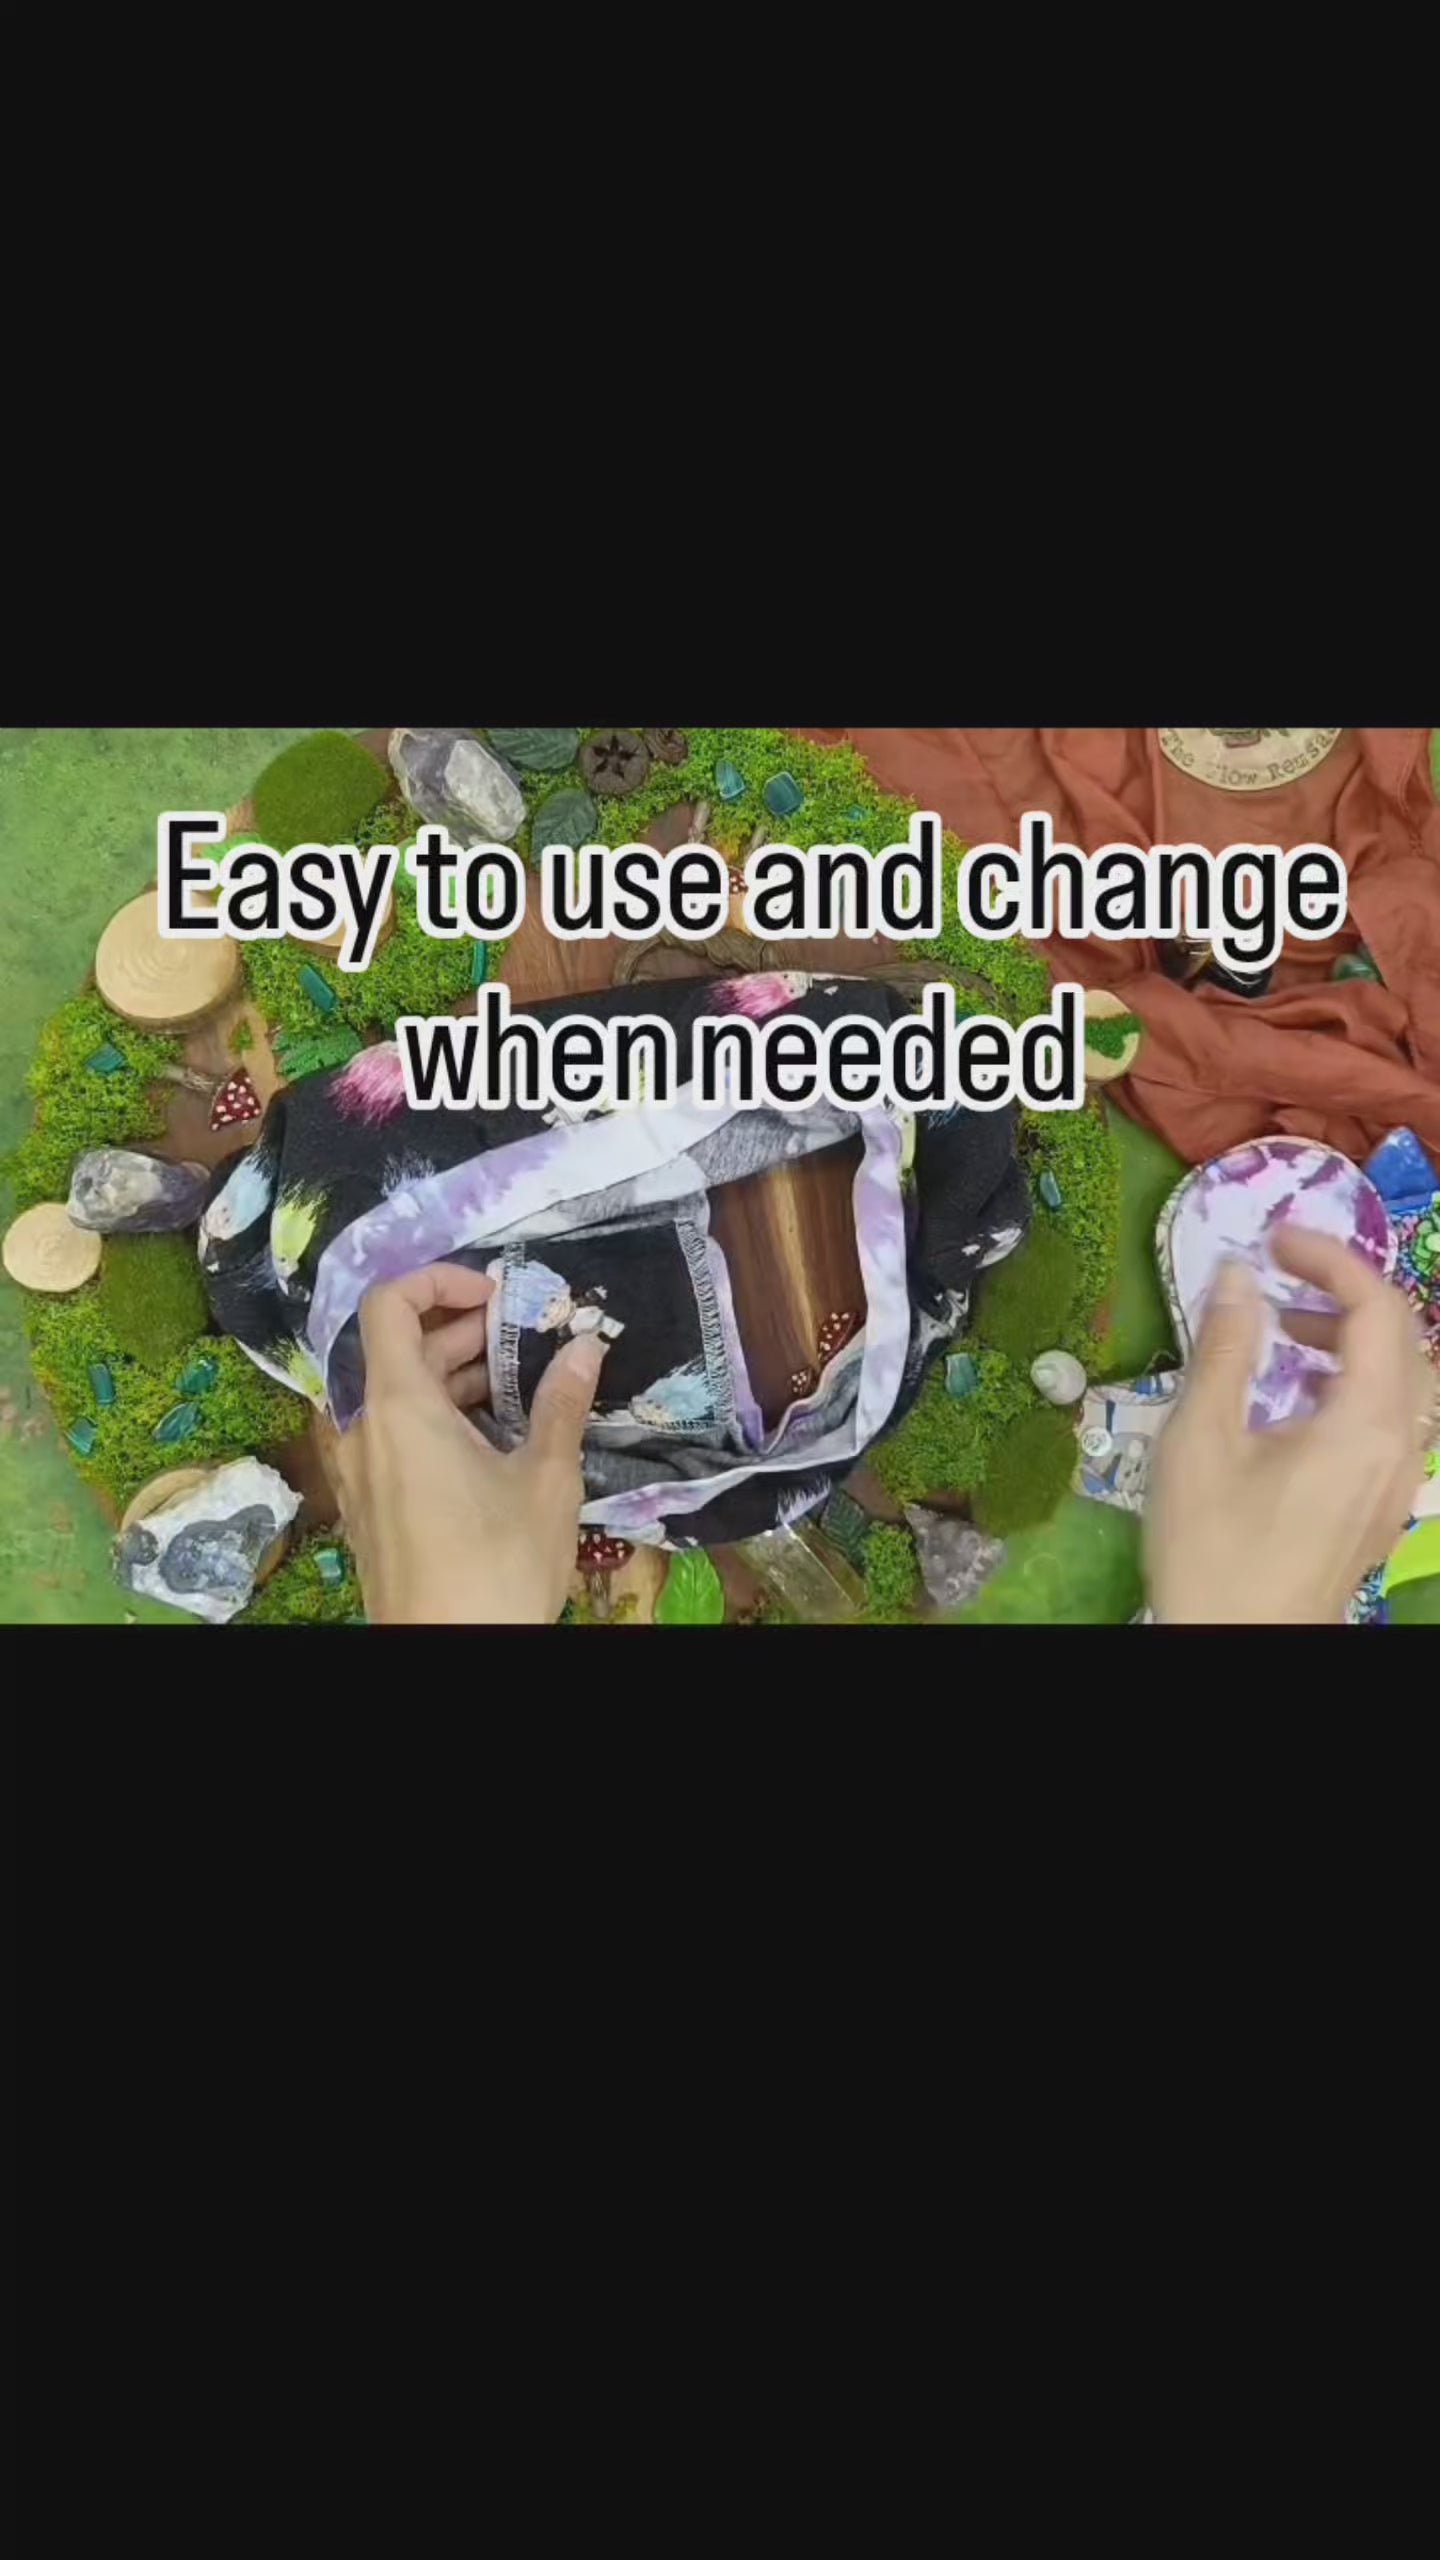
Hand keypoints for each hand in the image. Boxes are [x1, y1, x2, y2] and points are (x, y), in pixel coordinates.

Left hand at [325, 1261, 606, 1623]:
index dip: (439, 1280)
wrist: (452, 1654)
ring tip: (518, 1387)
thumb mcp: (546, 1479)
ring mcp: (359, 1471)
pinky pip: (392, 1437)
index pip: (388, 1302)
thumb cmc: (497, 1567)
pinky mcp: (368, 1506)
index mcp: (396, 1407)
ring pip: (395, 1395)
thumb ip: (562, 1403)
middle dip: (461, 1330)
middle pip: (396, 1347)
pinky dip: (435, 1418)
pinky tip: (491, 1441)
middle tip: (525, 1337)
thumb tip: (586, 1347)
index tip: (496, 1294)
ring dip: (451, 1376)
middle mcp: (362, 1430)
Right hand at [1147, 1224, 1431, 1624]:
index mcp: (1366, 1422)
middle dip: (1347, 1294)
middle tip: (1280, 1281)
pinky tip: (1298, 1400)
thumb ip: (1225, 1348)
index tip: (1273, 1241)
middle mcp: (1401, 1447)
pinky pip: (1396, 1422)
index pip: (1380, 1307)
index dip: (1331, 1258)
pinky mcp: (1384, 1507)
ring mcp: (1400, 1482)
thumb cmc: (1213, 1548)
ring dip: (1357, 1341)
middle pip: (1408, 1339)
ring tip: (1287, 1336)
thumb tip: (1238, 1273)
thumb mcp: (1199, 1440)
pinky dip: (1359, 1385)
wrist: (1236, 1647)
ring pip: (1409, 1383)